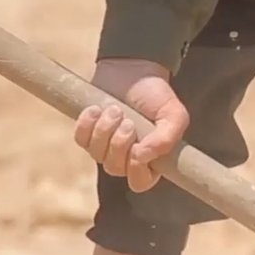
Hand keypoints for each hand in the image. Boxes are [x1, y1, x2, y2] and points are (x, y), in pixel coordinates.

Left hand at [74, 58, 188, 192]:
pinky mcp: (87, 134)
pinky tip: (96, 109)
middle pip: (115, 169)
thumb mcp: (173, 114)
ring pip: (97, 155)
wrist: (133, 70)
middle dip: (119, 143)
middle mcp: (126, 158)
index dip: (136, 170)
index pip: (140, 183)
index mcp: (151, 159)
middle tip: (128, 120)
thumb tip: (142, 156)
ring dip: (105, 130)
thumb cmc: (156, 95)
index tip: (138, 148)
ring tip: (114, 109)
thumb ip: (168, 138)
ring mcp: (105, 148)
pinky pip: (81, 140)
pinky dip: (87, 124)